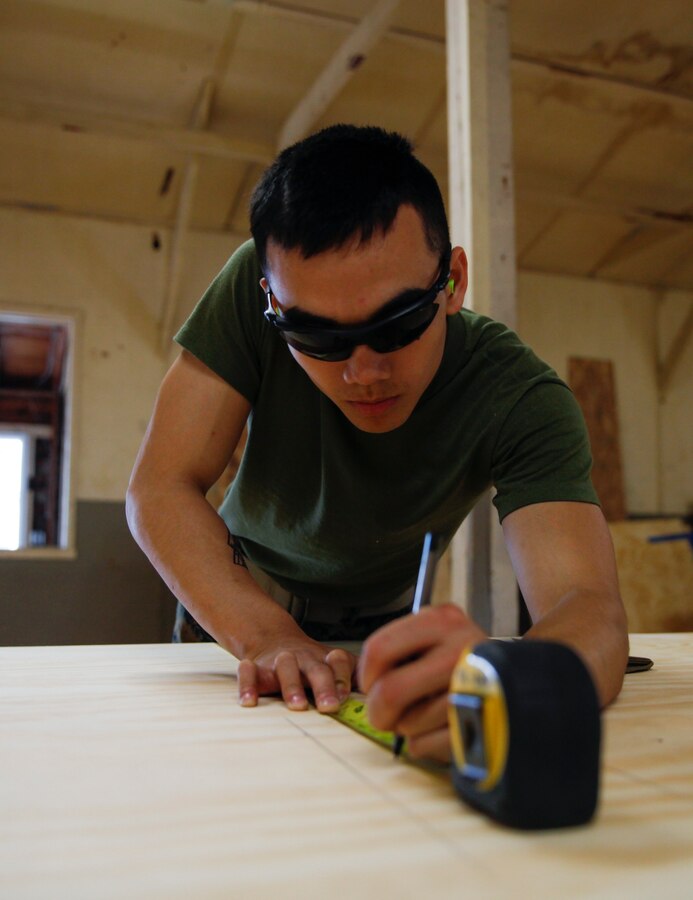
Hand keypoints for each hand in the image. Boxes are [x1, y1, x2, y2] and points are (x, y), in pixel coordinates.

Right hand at [237, 635, 357, 712]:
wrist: (273, 638)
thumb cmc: (309, 663)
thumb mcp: (331, 666)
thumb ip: (353, 681)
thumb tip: (380, 700)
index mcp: (325, 659)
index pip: (340, 661)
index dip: (343, 677)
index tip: (346, 697)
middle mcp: (304, 658)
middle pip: (316, 668)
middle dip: (324, 686)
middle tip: (329, 706)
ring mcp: (280, 661)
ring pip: (285, 668)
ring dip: (291, 686)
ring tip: (297, 706)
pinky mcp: (256, 666)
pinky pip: (249, 673)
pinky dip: (248, 685)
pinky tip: (249, 702)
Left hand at [358, 604, 486, 762]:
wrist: (522, 683)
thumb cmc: (460, 662)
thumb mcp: (435, 636)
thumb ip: (400, 648)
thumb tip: (364, 682)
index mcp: (441, 620)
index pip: (379, 648)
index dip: (366, 676)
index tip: (371, 685)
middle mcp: (461, 646)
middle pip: (390, 691)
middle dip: (378, 712)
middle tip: (383, 717)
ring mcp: (475, 687)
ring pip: (410, 723)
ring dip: (408, 729)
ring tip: (426, 717)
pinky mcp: (484, 723)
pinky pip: (432, 745)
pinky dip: (427, 746)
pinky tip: (442, 731)